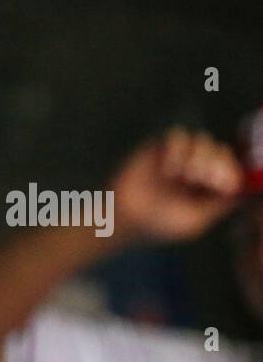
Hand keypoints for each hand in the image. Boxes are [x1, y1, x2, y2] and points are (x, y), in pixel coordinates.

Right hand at [110, 127, 242, 243]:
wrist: (122, 219)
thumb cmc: (157, 225)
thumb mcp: (195, 222)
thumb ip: (219, 205)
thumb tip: (239, 187)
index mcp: (207, 188)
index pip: (231, 169)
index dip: (231, 171)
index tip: (221, 183)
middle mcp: (196, 170)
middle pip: (220, 151)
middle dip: (216, 163)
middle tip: (202, 178)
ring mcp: (177, 158)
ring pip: (202, 141)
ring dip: (199, 155)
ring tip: (186, 174)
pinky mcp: (158, 149)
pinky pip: (178, 136)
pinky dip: (178, 149)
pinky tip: (169, 168)